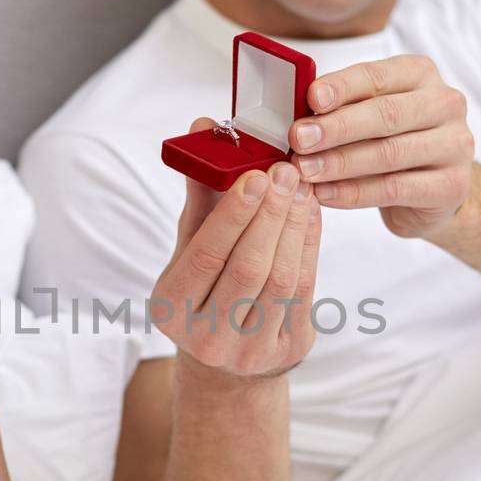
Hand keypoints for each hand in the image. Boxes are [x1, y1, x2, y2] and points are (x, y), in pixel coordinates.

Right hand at [152, 119, 321, 377]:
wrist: (226, 352)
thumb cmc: (206, 284)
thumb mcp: (191, 244)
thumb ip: (201, 192)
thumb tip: (203, 127)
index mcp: (170, 308)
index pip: (207, 256)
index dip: (234, 214)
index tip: (256, 174)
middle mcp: (206, 337)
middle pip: (248, 268)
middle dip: (271, 215)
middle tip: (287, 172)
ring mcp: (249, 351)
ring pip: (281, 280)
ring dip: (295, 227)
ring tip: (301, 188)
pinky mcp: (288, 350)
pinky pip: (305, 291)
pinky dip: (310, 246)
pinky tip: (310, 214)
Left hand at [289, 54, 473, 240]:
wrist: (434, 189)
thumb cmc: (394, 142)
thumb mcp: (370, 114)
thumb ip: (343, 108)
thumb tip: (299, 115)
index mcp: (420, 74)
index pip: (377, 76)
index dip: (342, 87)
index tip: (311, 98)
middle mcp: (444, 104)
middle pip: (386, 114)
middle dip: (336, 128)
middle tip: (299, 139)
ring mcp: (454, 145)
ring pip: (389, 153)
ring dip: (340, 163)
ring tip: (305, 170)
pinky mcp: (452, 185)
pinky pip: (394, 189)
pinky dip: (354, 193)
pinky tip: (325, 194)